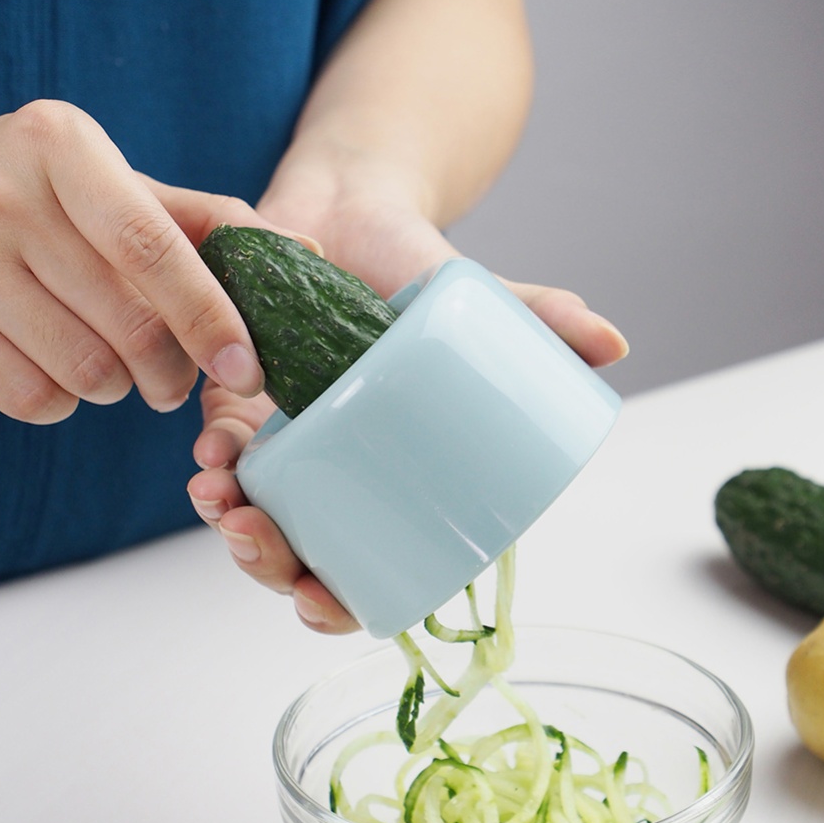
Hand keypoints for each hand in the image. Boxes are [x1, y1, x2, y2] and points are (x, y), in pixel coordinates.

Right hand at [0, 100, 269, 422]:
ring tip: (115, 364)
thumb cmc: (64, 203)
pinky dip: (65, 403)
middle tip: (176, 379)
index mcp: (64, 148)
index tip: (249, 372)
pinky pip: (32, 397)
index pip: (155, 251)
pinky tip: (63, 371)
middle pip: (130, 325)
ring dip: (120, 387)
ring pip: (85, 370)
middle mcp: (2, 193)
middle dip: (173, 373)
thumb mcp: (131, 191)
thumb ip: (216, 224)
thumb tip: (310, 254)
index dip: (211, 320)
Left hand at [187, 191, 627, 634]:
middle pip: (301, 556)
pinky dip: (212, 462)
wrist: (352, 215)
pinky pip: (221, 454)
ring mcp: (290, 447)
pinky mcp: (241, 405)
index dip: (341, 607)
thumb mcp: (481, 305)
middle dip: (270, 566)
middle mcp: (341, 476)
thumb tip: (614, 343)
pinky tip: (209, 457)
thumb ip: (540, 319)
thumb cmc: (417, 274)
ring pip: (252, 517)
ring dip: (229, 523)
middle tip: (259, 540)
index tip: (322, 604)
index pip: (372, 569)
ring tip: (224, 497)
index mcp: (398, 479)